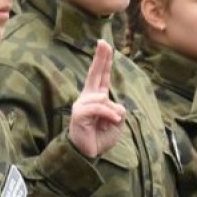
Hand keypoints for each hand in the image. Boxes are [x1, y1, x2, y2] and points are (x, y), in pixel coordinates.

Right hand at [67, 41, 128, 158]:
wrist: (88, 154)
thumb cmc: (100, 138)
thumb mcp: (116, 123)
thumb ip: (118, 111)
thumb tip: (113, 104)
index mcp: (97, 98)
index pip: (101, 76)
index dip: (104, 60)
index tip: (105, 44)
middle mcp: (87, 98)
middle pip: (94, 74)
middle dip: (100, 58)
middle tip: (103, 42)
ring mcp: (82, 104)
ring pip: (103, 98)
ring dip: (112, 113)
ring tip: (110, 124)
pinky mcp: (79, 113)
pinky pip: (99, 107)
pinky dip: (108, 115)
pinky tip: (110, 122)